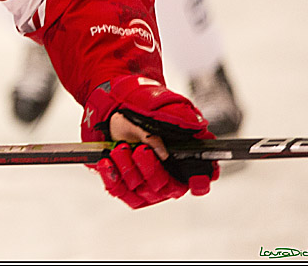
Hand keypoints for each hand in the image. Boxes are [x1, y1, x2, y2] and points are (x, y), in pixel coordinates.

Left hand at [82, 75, 218, 208]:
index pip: (200, 181)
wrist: (117, 117)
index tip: (196, 181)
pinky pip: (118, 190)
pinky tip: (107, 162)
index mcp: (182, 162)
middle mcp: (166, 178)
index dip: (200, 184)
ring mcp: (145, 185)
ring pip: (139, 188)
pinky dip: (111, 176)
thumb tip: (162, 151)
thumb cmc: (140, 118)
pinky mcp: (124, 186)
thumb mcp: (152, 116)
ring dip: (127, 166)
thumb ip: (159, 132)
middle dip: (150, 168)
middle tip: (140, 149)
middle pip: (163, 186)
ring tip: (121, 147)